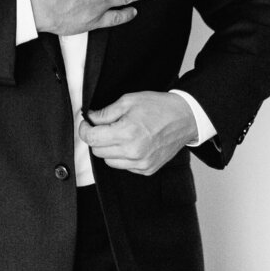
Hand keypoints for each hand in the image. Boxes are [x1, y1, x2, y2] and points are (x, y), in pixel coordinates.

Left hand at [78, 92, 196, 175]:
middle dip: (97, 137)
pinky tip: (133, 143)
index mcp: (126, 133)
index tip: (86, 124)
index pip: (92, 138)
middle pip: (97, 151)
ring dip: (109, 149)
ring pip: (109, 161)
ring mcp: (141, 163)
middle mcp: (133, 152)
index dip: (84, 129)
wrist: (185, 118)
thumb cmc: (158, 107)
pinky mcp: (147, 169)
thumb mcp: (129, 101)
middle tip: (106, 126)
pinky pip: (124, 166)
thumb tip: (90, 119)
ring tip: (121, 134)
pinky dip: (123, 156)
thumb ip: (106, 112)